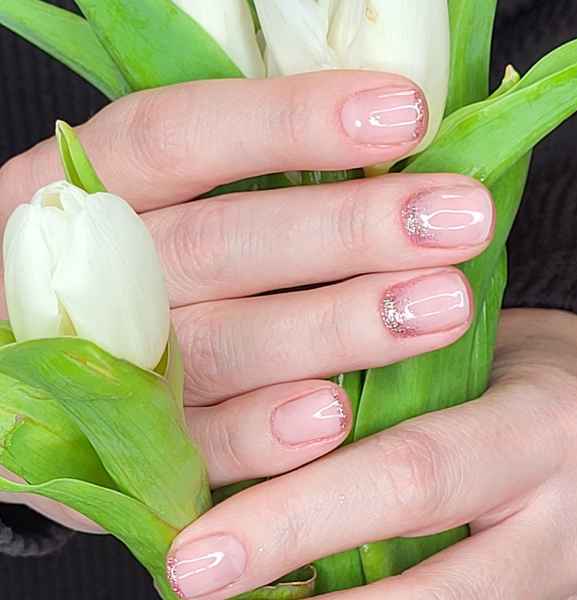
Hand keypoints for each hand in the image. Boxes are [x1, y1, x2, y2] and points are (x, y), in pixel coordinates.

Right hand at [0, 72, 491, 531]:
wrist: (28, 365)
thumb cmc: (132, 260)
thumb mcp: (166, 200)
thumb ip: (242, 174)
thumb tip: (379, 137)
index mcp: (86, 191)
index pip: (176, 136)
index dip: (289, 121)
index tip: (407, 113)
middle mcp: (83, 274)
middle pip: (217, 243)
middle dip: (348, 230)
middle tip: (460, 219)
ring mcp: (100, 371)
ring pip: (217, 345)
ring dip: (333, 328)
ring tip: (442, 307)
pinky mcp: (120, 450)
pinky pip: (193, 446)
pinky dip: (264, 432)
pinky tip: (337, 414)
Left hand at [168, 309, 576, 599]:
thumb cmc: (534, 368)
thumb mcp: (483, 350)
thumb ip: (398, 389)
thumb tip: (277, 423)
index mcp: (543, 424)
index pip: (409, 474)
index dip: (297, 518)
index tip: (197, 547)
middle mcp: (567, 514)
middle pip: (417, 574)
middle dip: (295, 582)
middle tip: (193, 587)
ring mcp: (572, 575)